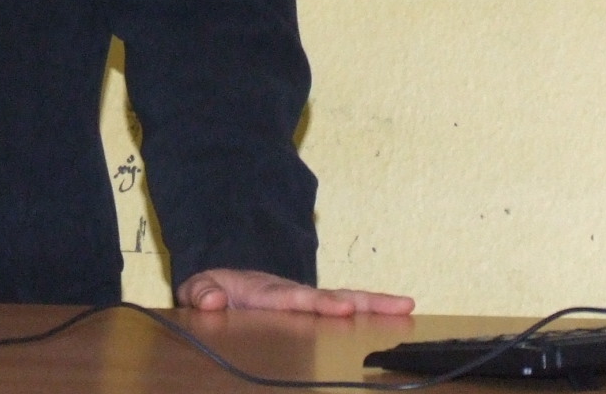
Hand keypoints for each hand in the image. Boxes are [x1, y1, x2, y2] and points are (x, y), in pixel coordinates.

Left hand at [176, 269, 414, 316]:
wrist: (221, 284)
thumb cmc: (213, 290)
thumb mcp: (198, 290)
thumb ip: (201, 294)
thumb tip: (215, 301)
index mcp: (267, 293)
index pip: (296, 298)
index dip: (319, 303)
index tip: (343, 308)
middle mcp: (293, 294)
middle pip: (333, 297)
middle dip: (365, 301)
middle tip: (399, 304)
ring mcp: (305, 303)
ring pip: (345, 303)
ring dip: (376, 306)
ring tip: (408, 307)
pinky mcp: (312, 313)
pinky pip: (343, 314)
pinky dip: (369, 316)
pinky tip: (395, 321)